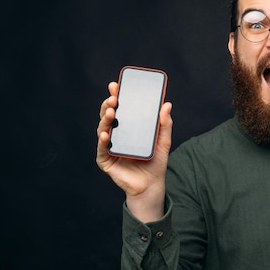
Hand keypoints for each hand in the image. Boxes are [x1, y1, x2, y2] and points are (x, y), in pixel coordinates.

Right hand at [96, 81, 172, 221]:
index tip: (116, 84)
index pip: (120, 108)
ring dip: (105, 119)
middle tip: (113, 97)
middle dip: (109, 104)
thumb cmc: (156, 163)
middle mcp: (116, 135)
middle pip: (109, 116)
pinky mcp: (106, 160)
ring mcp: (108, 146)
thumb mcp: (163, 141)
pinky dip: (103, 141)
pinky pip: (102, 149)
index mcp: (128, 127)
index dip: (116, 96)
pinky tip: (105, 134)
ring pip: (103, 129)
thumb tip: (167, 104)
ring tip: (111, 111)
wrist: (151, 185)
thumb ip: (165, 124)